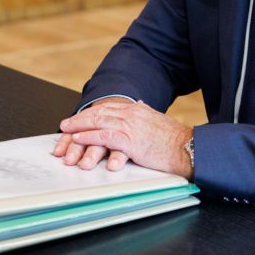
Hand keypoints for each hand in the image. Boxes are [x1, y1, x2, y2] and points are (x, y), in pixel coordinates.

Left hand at [55, 100, 192, 174]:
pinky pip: (103, 136)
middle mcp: (132, 114)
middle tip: (66, 124)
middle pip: (99, 112)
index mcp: (138, 109)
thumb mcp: (158, 121)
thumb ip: (146, 114)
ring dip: (79, 127)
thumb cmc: (176, 141)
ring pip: (97, 122)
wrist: (189, 148)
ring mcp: (130, 126)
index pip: (109, 108)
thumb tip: (140, 106)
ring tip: (66, 132)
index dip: (92, 113)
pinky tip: (78, 139)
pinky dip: (88, 137)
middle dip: (80, 118)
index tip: (80, 117)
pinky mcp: (130, 140)